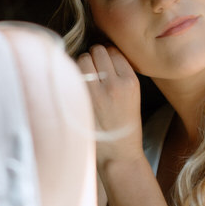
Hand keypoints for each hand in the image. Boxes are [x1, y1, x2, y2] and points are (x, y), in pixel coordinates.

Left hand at [77, 44, 142, 168]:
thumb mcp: (132, 96)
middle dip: (93, 58)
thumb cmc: (125, 125)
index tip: (103, 64)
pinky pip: (72, 75)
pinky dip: (72, 77)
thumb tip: (99, 54)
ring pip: (83, 59)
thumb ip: (119, 75)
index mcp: (130, 82)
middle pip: (97, 51)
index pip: (113, 51)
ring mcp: (96, 92)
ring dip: (82, 65)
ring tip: (84, 79)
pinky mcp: (80, 100)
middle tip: (92, 71)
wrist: (119, 153)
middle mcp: (114, 84)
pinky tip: (75, 87)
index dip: (106, 56)